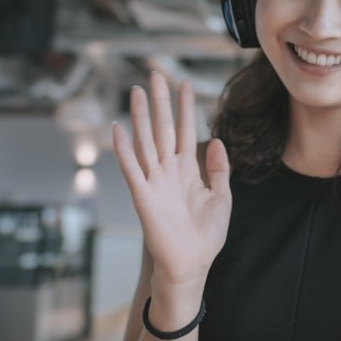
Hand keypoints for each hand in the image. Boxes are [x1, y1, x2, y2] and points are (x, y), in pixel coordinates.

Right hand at [113, 72, 231, 290]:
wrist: (192, 265)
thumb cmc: (206, 237)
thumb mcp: (221, 198)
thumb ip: (219, 169)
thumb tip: (216, 140)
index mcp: (187, 171)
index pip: (184, 131)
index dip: (185, 108)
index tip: (185, 84)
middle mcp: (168, 171)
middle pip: (162, 129)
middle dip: (160, 102)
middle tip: (156, 75)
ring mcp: (154, 182)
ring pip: (146, 142)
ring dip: (141, 117)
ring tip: (138, 92)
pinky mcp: (143, 196)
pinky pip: (131, 169)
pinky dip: (123, 149)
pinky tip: (118, 128)